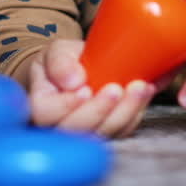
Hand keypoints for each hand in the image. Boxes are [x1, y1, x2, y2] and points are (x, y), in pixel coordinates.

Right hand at [27, 38, 156, 138]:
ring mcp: (84, 134)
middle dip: (101, 111)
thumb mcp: (57, 51)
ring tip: (139, 87)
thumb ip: (61, 62)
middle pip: (77, 130)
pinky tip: (145, 92)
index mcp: (40, 105)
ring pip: (103, 134)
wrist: (81, 70)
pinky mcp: (107, 134)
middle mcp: (59, 127)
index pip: (45, 113)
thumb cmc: (64, 62)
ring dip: (125, 112)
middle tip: (117, 88)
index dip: (66, 105)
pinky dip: (136, 112)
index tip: (85, 90)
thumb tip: (74, 81)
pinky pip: (122, 131)